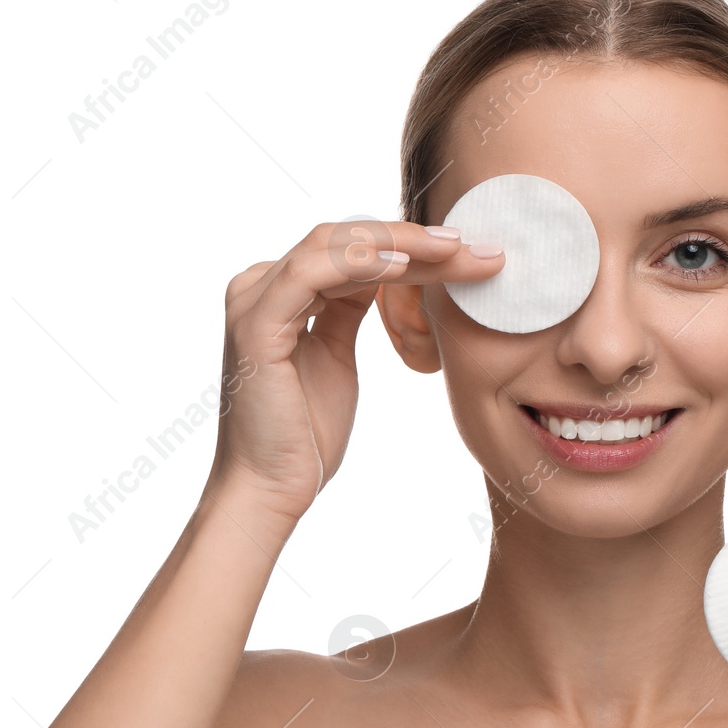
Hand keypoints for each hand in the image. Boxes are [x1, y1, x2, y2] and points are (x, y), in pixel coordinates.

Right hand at [203, 220, 501, 525]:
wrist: (271, 488)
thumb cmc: (304, 434)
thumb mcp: (336, 355)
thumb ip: (349, 308)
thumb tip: (388, 275)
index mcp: (280, 291)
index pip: (352, 249)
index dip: (410, 245)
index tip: (468, 251)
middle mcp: (261, 285)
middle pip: (346, 239)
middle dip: (413, 238)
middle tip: (472, 244)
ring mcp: (254, 300)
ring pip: (332, 244)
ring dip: (397, 243)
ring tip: (451, 250)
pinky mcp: (256, 324)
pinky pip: (310, 274)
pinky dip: (358, 263)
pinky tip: (403, 266)